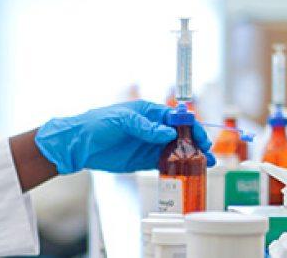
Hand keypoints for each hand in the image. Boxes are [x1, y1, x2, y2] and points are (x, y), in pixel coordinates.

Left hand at [34, 100, 214, 174]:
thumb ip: (145, 126)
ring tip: (206, 165)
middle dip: (196, 142)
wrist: (79, 144)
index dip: (191, 126)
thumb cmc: (97, 124)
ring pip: (176, 150)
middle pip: (181, 135)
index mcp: (148, 113)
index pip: (176, 118)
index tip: (200, 137)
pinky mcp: (144, 160)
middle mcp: (152, 128)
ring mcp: (149, 144)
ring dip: (191, 156)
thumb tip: (168, 132)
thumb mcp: (121, 120)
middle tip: (207, 153)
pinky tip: (189, 172)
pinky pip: (165, 163)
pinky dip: (177, 167)